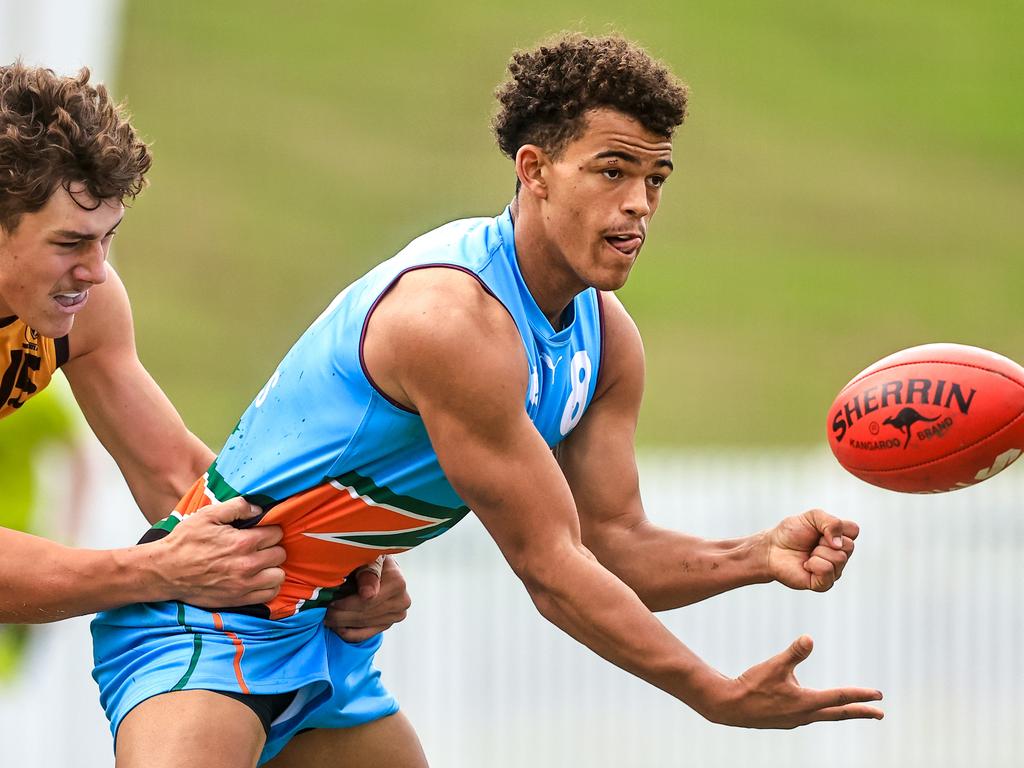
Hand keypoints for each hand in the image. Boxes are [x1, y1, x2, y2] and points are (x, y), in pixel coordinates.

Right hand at [152, 498, 285, 606]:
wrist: (165, 571)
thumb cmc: (184, 542)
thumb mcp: (208, 515)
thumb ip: (237, 507)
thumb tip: (258, 509)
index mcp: (242, 542)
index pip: (276, 534)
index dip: (270, 530)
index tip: (260, 532)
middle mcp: (247, 565)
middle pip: (280, 554)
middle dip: (272, 548)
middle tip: (259, 547)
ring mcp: (244, 585)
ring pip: (278, 576)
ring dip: (273, 568)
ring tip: (261, 563)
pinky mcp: (238, 599)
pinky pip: (269, 594)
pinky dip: (268, 586)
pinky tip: (258, 578)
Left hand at [324, 556, 410, 641]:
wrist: (378, 567)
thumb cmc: (368, 558)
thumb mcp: (367, 558)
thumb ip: (368, 572)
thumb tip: (368, 595)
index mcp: (397, 582)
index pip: (367, 601)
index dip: (345, 603)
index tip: (329, 602)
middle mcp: (402, 600)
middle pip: (364, 614)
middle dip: (341, 614)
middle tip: (323, 612)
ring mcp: (397, 614)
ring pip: (363, 625)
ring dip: (342, 623)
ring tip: (327, 617)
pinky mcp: (389, 623)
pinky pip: (365, 635)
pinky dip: (348, 632)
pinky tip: (337, 626)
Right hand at [697, 635, 883, 727]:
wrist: (729, 706)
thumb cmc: (752, 684)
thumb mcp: (774, 665)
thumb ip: (794, 653)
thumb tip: (810, 638)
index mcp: (806, 702)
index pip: (840, 698)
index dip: (860, 695)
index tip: (879, 696)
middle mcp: (804, 715)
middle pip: (838, 714)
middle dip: (860, 712)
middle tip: (879, 714)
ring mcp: (795, 720)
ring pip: (824, 716)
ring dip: (840, 712)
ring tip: (849, 708)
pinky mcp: (785, 720)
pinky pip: (810, 716)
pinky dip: (821, 712)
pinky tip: (815, 707)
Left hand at [766, 509, 857, 591]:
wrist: (772, 549)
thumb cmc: (791, 533)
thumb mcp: (811, 517)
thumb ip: (831, 522)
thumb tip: (839, 543)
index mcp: (840, 538)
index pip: (854, 530)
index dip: (835, 527)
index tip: (819, 528)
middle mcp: (841, 555)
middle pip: (848, 546)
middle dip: (825, 540)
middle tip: (812, 543)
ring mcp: (834, 571)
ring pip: (839, 559)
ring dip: (818, 552)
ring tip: (808, 554)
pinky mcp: (824, 584)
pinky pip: (827, 571)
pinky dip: (814, 564)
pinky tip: (806, 565)